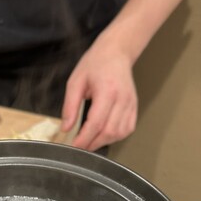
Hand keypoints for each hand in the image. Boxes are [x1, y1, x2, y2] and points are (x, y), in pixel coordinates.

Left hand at [61, 31, 137, 151]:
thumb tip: (66, 127)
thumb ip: (70, 106)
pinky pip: (127, 129)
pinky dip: (115, 137)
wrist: (116, 52)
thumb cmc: (96, 63)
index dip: (85, 138)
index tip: (74, 146)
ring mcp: (131, 104)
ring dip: (104, 141)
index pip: (96, 122)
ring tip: (90, 142)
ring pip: (119, 133)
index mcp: (107, 90)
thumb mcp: (75, 81)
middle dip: (93, 143)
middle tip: (80, 147)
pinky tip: (104, 135)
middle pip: (109, 131)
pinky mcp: (134, 107)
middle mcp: (122, 99)